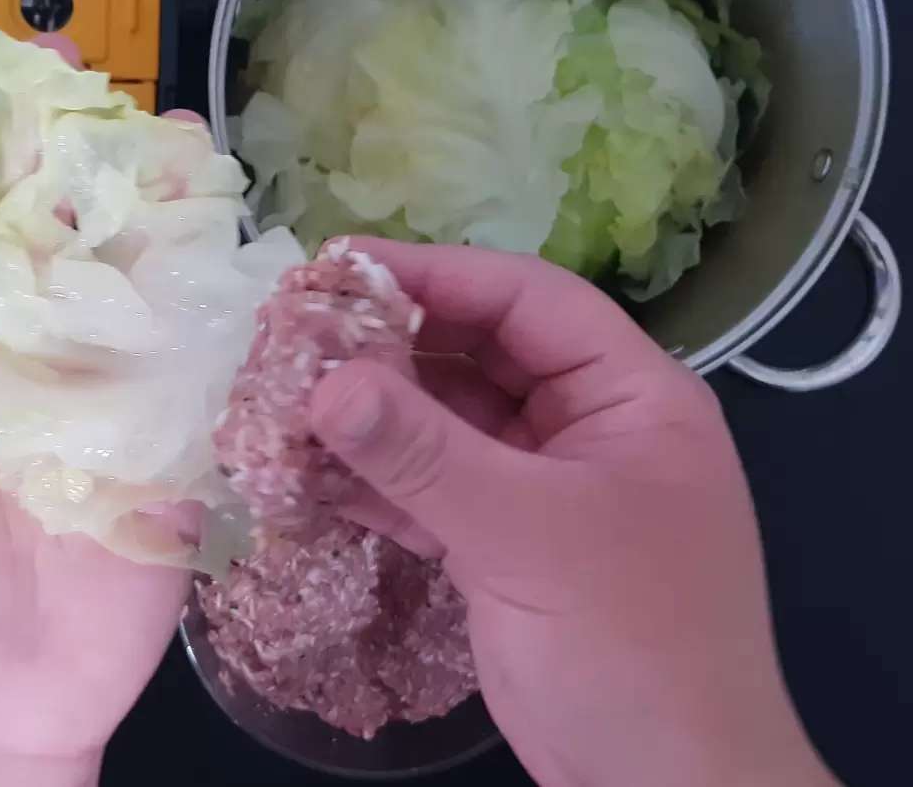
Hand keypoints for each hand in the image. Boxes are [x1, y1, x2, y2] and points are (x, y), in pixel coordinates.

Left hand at [0, 32, 195, 786]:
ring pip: (122, 273)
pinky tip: (225, 235)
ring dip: (140, 195)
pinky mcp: (167, 442)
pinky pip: (193, 358)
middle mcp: (16, 357)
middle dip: (45, 142)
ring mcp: (98, 394)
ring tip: (156, 132)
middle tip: (55, 69)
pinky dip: (212, 293)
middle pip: (33, 229)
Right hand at [310, 239, 839, 786]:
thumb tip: (325, 382)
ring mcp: (542, 492)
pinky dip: (372, 483)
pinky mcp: (502, 549)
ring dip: (369, 418)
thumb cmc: (632, 646)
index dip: (437, 275)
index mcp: (632, 398)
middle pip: (478, 357)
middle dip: (390, 348)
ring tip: (280, 400)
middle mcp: (587, 430)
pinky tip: (304, 473)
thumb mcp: (529, 535)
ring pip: (445, 426)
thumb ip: (423, 454)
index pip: (529, 301)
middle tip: (293, 336)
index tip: (340, 268)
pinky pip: (429, 492)